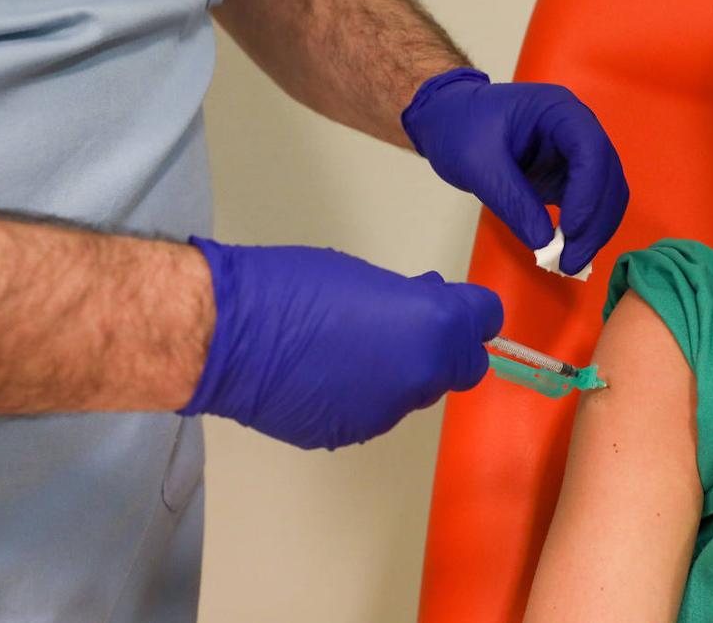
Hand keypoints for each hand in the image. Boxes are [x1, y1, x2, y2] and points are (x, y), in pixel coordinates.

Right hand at [181, 238, 502, 449]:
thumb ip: (414, 299)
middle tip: (407, 328)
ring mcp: (389, 412)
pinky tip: (327, 376)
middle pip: (462, 366)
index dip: (470, 313)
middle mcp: (423, 376)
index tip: (452, 306)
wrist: (226, 336)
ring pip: (417, 392)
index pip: (485, 321)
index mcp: (434, 328)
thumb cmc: (294, 287)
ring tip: (352, 350)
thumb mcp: (370, 277)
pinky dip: (364, 394)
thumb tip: (432, 306)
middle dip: (445, 349)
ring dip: (402, 374)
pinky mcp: (353, 434)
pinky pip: (376, 411)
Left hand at [402, 68, 628, 275]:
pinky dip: (584, 230)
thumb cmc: (460, 128)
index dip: (589, 192)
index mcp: (559, 111)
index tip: (570, 230)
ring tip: (568, 262)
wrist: (448, 120)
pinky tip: (567, 252)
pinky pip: (589, 205)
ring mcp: (576, 154)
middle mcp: (578, 130)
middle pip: (607, 176)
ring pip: (606, 194)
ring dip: (594, 231)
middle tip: (570, 261)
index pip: (591, 149)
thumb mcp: (478, 163)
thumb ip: (512, 200)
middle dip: (595, 222)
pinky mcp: (569, 176)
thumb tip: (544, 243)